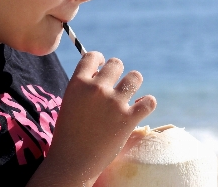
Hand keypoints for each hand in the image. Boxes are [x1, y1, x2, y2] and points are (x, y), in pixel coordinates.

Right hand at [28, 51, 156, 186]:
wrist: (73, 161)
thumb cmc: (68, 133)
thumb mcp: (69, 102)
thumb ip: (83, 86)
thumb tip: (100, 72)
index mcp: (78, 83)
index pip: (92, 56)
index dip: (99, 59)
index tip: (102, 65)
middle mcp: (97, 89)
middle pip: (116, 64)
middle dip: (117, 71)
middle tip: (116, 83)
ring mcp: (114, 103)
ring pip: (135, 77)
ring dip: (133, 83)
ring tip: (130, 93)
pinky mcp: (129, 119)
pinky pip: (148, 101)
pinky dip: (147, 102)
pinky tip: (142, 106)